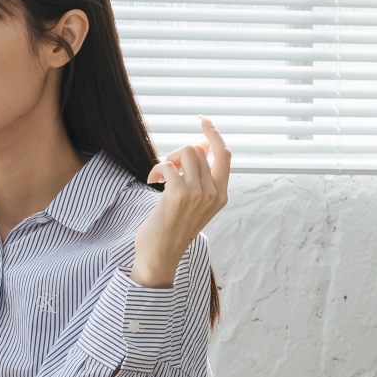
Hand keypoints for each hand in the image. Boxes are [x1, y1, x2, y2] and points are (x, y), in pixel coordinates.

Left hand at [131, 118, 230, 288]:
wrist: (160, 255)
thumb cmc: (174, 228)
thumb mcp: (195, 203)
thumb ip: (201, 177)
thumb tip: (201, 146)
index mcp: (221, 195)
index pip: (225, 155)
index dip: (214, 135)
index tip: (203, 121)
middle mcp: (213, 193)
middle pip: (198, 150)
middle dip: (178, 153)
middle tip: (167, 169)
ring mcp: (197, 193)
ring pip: (184, 152)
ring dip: (167, 160)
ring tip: (160, 176)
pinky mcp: (178, 193)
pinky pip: (167, 164)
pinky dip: (156, 169)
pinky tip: (152, 181)